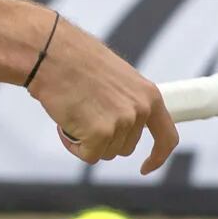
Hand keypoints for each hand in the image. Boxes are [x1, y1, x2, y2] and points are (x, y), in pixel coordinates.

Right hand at [26, 19, 178, 174]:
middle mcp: (140, 110)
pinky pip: (88, 155)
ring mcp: (122, 122)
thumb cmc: (75, 59)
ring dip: (86, 140)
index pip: (167, 137)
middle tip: (82, 113)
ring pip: (105, 152)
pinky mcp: (100, 133)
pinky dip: (73, 145)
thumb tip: (124, 122)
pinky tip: (63, 124)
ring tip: (72, 111)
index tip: (145, 166)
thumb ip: (127, 100)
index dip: (158, 156)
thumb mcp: (116, 76)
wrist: (50, 52)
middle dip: (103, 138)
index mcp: (149, 94)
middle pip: (125, 146)